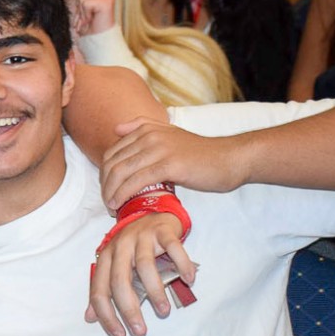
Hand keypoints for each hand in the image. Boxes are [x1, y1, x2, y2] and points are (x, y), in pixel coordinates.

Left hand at [72, 0, 114, 36]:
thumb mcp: (83, 5)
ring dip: (81, 10)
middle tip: (86, 16)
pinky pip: (86, 2)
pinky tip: (92, 18)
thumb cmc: (89, 26)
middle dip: (78, 5)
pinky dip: (85, 13)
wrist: (97, 40)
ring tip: (89, 18)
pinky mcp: (106, 0)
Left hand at [85, 211, 197, 335]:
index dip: (106, 315)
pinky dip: (182, 266)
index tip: (120, 335)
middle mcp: (120, 246)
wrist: (152, 212)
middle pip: (120, 281)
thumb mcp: (114, 266)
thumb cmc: (133, 247)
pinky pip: (174, 249)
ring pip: (145, 267)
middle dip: (129, 309)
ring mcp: (142, 237)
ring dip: (155, 292)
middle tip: (140, 331)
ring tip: (163, 311)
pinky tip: (189, 280)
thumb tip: (89, 317)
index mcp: (105, 257)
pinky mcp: (163, 231)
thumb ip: (103, 290)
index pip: (99, 290)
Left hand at [100, 119, 253, 208]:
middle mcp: (149, 135)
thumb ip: (143, 127)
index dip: (103, 174)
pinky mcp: (169, 164)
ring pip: (121, 172)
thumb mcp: (170, 134)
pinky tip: (119, 205)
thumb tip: (117, 128)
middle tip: (107, 203)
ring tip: (111, 207)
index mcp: (146, 129)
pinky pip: (136, 181)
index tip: (107, 190)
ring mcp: (158, 149)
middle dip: (105, 185)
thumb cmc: (200, 153)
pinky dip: (123, 194)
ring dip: (110, 192)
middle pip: (112, 163)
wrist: (230, 159)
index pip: (111, 152)